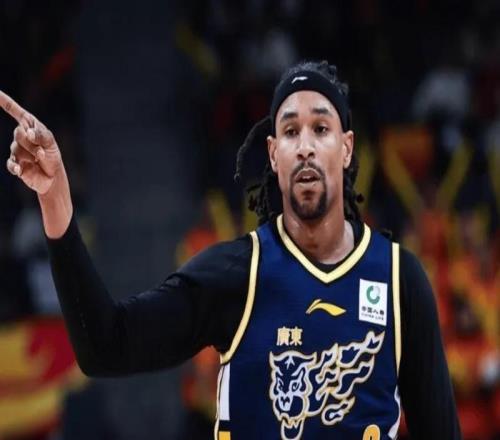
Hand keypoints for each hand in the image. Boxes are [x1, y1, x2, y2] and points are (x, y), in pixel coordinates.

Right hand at [1, 90, 71, 237]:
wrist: (52, 177)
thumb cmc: (52, 157)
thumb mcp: (51, 144)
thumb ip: (41, 135)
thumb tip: (28, 132)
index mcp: (30, 127)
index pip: (16, 112)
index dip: (6, 102)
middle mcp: (21, 136)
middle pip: (18, 133)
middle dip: (32, 143)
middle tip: (41, 151)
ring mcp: (16, 150)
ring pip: (16, 149)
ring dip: (30, 155)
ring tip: (39, 160)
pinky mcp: (15, 164)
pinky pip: (11, 163)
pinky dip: (16, 166)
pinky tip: (21, 170)